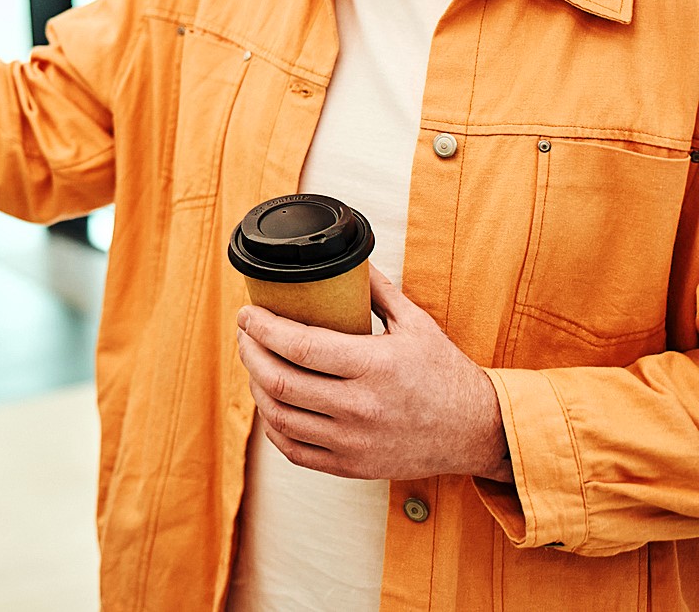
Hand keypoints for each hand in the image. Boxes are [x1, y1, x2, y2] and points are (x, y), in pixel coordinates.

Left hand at [237, 264, 511, 482]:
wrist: (478, 431)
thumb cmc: (445, 373)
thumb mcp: (416, 323)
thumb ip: (376, 289)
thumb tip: (343, 256)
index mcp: (375, 367)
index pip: (299, 346)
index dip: (262, 328)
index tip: (248, 312)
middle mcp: (361, 408)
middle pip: (279, 381)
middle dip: (250, 352)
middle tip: (245, 333)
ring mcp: (354, 442)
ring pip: (279, 416)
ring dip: (256, 386)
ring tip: (254, 364)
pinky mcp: (352, 466)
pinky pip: (293, 449)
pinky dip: (272, 425)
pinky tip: (271, 403)